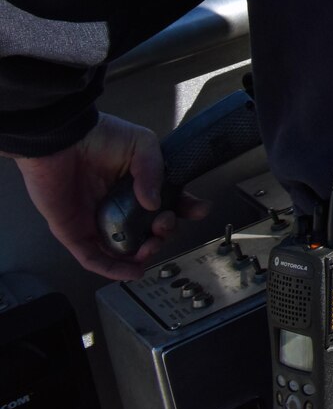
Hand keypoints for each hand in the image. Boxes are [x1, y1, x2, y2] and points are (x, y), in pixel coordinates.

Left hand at [12, 114, 209, 278]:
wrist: (59, 139)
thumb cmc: (99, 136)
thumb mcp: (140, 145)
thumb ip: (153, 172)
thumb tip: (154, 204)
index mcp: (137, 185)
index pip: (167, 203)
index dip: (185, 209)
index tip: (197, 210)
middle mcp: (119, 205)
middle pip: (148, 230)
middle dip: (164, 233)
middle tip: (164, 224)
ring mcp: (97, 220)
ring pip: (124, 249)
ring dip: (142, 256)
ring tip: (150, 250)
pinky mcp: (74, 231)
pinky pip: (93, 257)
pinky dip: (112, 269)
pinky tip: (131, 272)